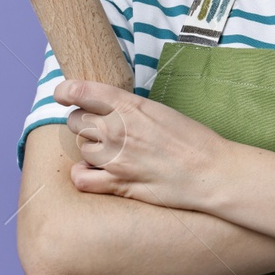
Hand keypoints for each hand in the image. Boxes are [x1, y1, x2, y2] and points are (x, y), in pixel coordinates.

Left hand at [54, 79, 225, 209]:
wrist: (210, 171)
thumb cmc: (192, 140)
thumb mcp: (159, 110)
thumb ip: (129, 108)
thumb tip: (107, 108)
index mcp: (129, 105)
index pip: (80, 91)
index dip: (66, 91)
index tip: (64, 94)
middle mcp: (116, 129)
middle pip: (75, 121)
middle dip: (83, 123)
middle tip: (98, 128)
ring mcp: (114, 158)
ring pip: (79, 147)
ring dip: (89, 149)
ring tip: (108, 151)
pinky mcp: (117, 183)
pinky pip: (81, 178)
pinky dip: (84, 174)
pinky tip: (95, 172)